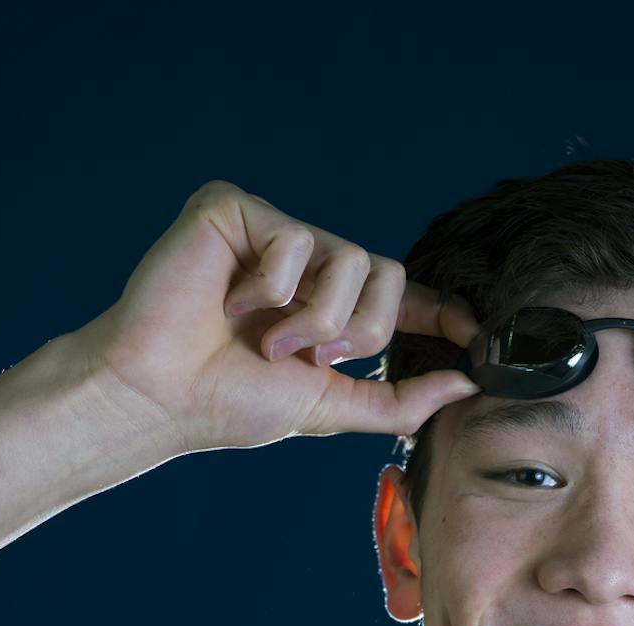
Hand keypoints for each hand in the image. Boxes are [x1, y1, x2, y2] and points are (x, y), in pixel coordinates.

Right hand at [66, 180, 484, 455]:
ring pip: (349, 258)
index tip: (475, 336)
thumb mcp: (329, 408)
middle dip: (360, 329)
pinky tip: (229, 301)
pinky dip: (269, 286)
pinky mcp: (236, 210)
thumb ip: (398, 400)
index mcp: (330, 311)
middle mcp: (306, 267)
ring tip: (265, 338)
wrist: (158, 392)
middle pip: (388, 272)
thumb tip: (466, 387)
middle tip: (308, 356)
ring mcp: (272, 235)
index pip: (402, 297)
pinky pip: (294, 237)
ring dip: (314, 316)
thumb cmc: (229, 403)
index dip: (442, 310)